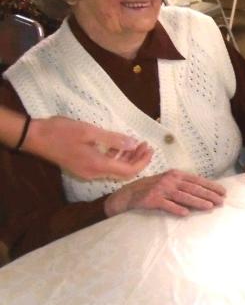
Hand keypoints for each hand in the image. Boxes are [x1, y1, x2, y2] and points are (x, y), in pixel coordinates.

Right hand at [25, 117, 152, 179]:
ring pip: (114, 170)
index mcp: (97, 165)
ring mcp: (86, 172)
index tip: (150, 149)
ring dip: (127, 159)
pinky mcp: (82, 167)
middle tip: (146, 145)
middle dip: (137, 160)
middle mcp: (93, 173)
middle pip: (123, 172)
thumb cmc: (60, 131)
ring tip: (136, 144)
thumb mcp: (90, 131)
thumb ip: (113, 139)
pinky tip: (118, 146)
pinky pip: (104, 166)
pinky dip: (115, 158)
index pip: (128, 171)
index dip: (142, 162)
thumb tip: (134, 144)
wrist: (34, 137)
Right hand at [104, 169, 225, 216]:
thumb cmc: (151, 189)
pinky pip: (166, 205)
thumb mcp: (168, 182)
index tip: (223, 192)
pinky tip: (186, 213)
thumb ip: (183, 185)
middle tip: (221, 201)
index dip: (211, 186)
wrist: (127, 195)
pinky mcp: (151, 200)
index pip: (198, 180)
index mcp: (176, 174)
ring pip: (183, 196)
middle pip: (193, 188)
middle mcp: (170, 180)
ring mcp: (160, 189)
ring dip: (198, 202)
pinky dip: (176, 209)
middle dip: (209, 195)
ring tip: (210, 207)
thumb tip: (204, 192)